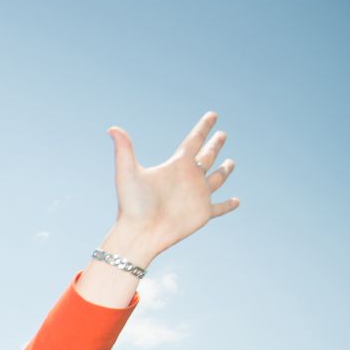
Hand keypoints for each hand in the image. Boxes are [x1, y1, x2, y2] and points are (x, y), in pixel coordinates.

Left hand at [104, 111, 239, 264]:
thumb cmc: (132, 205)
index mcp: (176, 166)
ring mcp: (197, 196)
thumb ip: (124, 149)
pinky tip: (237, 201)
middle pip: (207, 157)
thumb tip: (111, 128)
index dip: (204, 127)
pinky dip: (229, 205)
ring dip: (224, 171)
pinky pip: (220, 208)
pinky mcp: (203, 214)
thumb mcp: (127, 173)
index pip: (194, 141)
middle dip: (215, 146)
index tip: (213, 115)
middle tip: (222, 135)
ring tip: (231, 163)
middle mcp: (189, 178)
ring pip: (217, 179)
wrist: (138, 234)